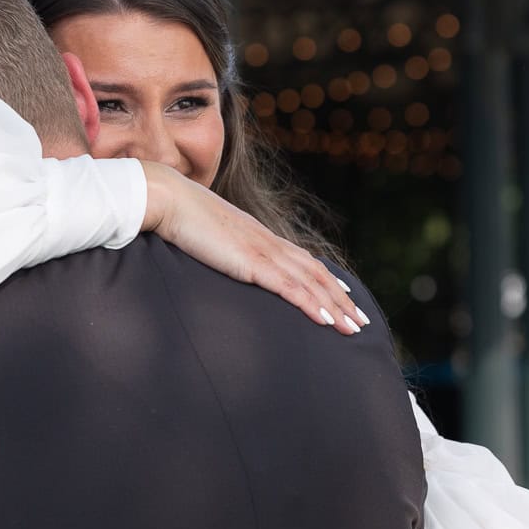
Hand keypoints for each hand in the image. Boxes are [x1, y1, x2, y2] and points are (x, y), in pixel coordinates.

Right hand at [141, 162, 368, 333]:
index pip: (303, 260)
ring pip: (311, 283)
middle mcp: (269, 243)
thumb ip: (223, 247)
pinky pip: (290, 288)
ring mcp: (263, 252)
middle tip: (360, 321)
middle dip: (341, 299)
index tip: (344, 294)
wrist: (169, 200)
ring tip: (352, 328)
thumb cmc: (180, 217)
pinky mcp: (253, 263)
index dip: (326, 278)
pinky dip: (311, 304)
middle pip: (316, 274)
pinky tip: (327, 320)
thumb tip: (222, 257)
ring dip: (335, 307)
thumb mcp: (209, 236)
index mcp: (260, 237)